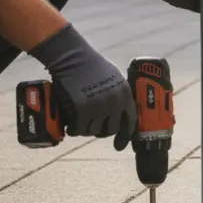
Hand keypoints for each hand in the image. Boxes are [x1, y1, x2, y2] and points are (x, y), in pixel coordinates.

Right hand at [28, 24, 136, 150]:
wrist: (73, 58)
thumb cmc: (92, 65)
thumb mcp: (114, 78)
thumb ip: (119, 94)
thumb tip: (119, 111)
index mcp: (125, 95)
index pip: (131, 121)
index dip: (126, 135)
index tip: (120, 145)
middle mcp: (115, 103)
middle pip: (111, 130)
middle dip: (101, 131)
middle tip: (92, 126)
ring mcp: (98, 107)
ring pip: (93, 131)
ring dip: (86, 129)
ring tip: (80, 121)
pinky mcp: (81, 110)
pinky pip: (79, 130)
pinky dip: (74, 130)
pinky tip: (71, 126)